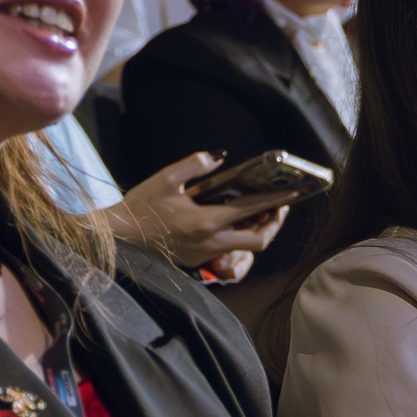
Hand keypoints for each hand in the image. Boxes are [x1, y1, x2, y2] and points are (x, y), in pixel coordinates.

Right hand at [104, 152, 293, 269]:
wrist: (119, 238)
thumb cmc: (140, 207)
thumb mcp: (165, 179)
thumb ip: (195, 165)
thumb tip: (219, 156)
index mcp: (207, 221)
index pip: (253, 210)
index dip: (278, 201)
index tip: (296, 192)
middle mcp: (211, 242)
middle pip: (259, 240)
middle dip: (274, 223)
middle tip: (280, 205)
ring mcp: (206, 254)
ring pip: (245, 247)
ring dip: (258, 230)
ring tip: (262, 210)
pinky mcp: (198, 260)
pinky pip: (228, 249)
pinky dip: (239, 235)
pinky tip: (235, 220)